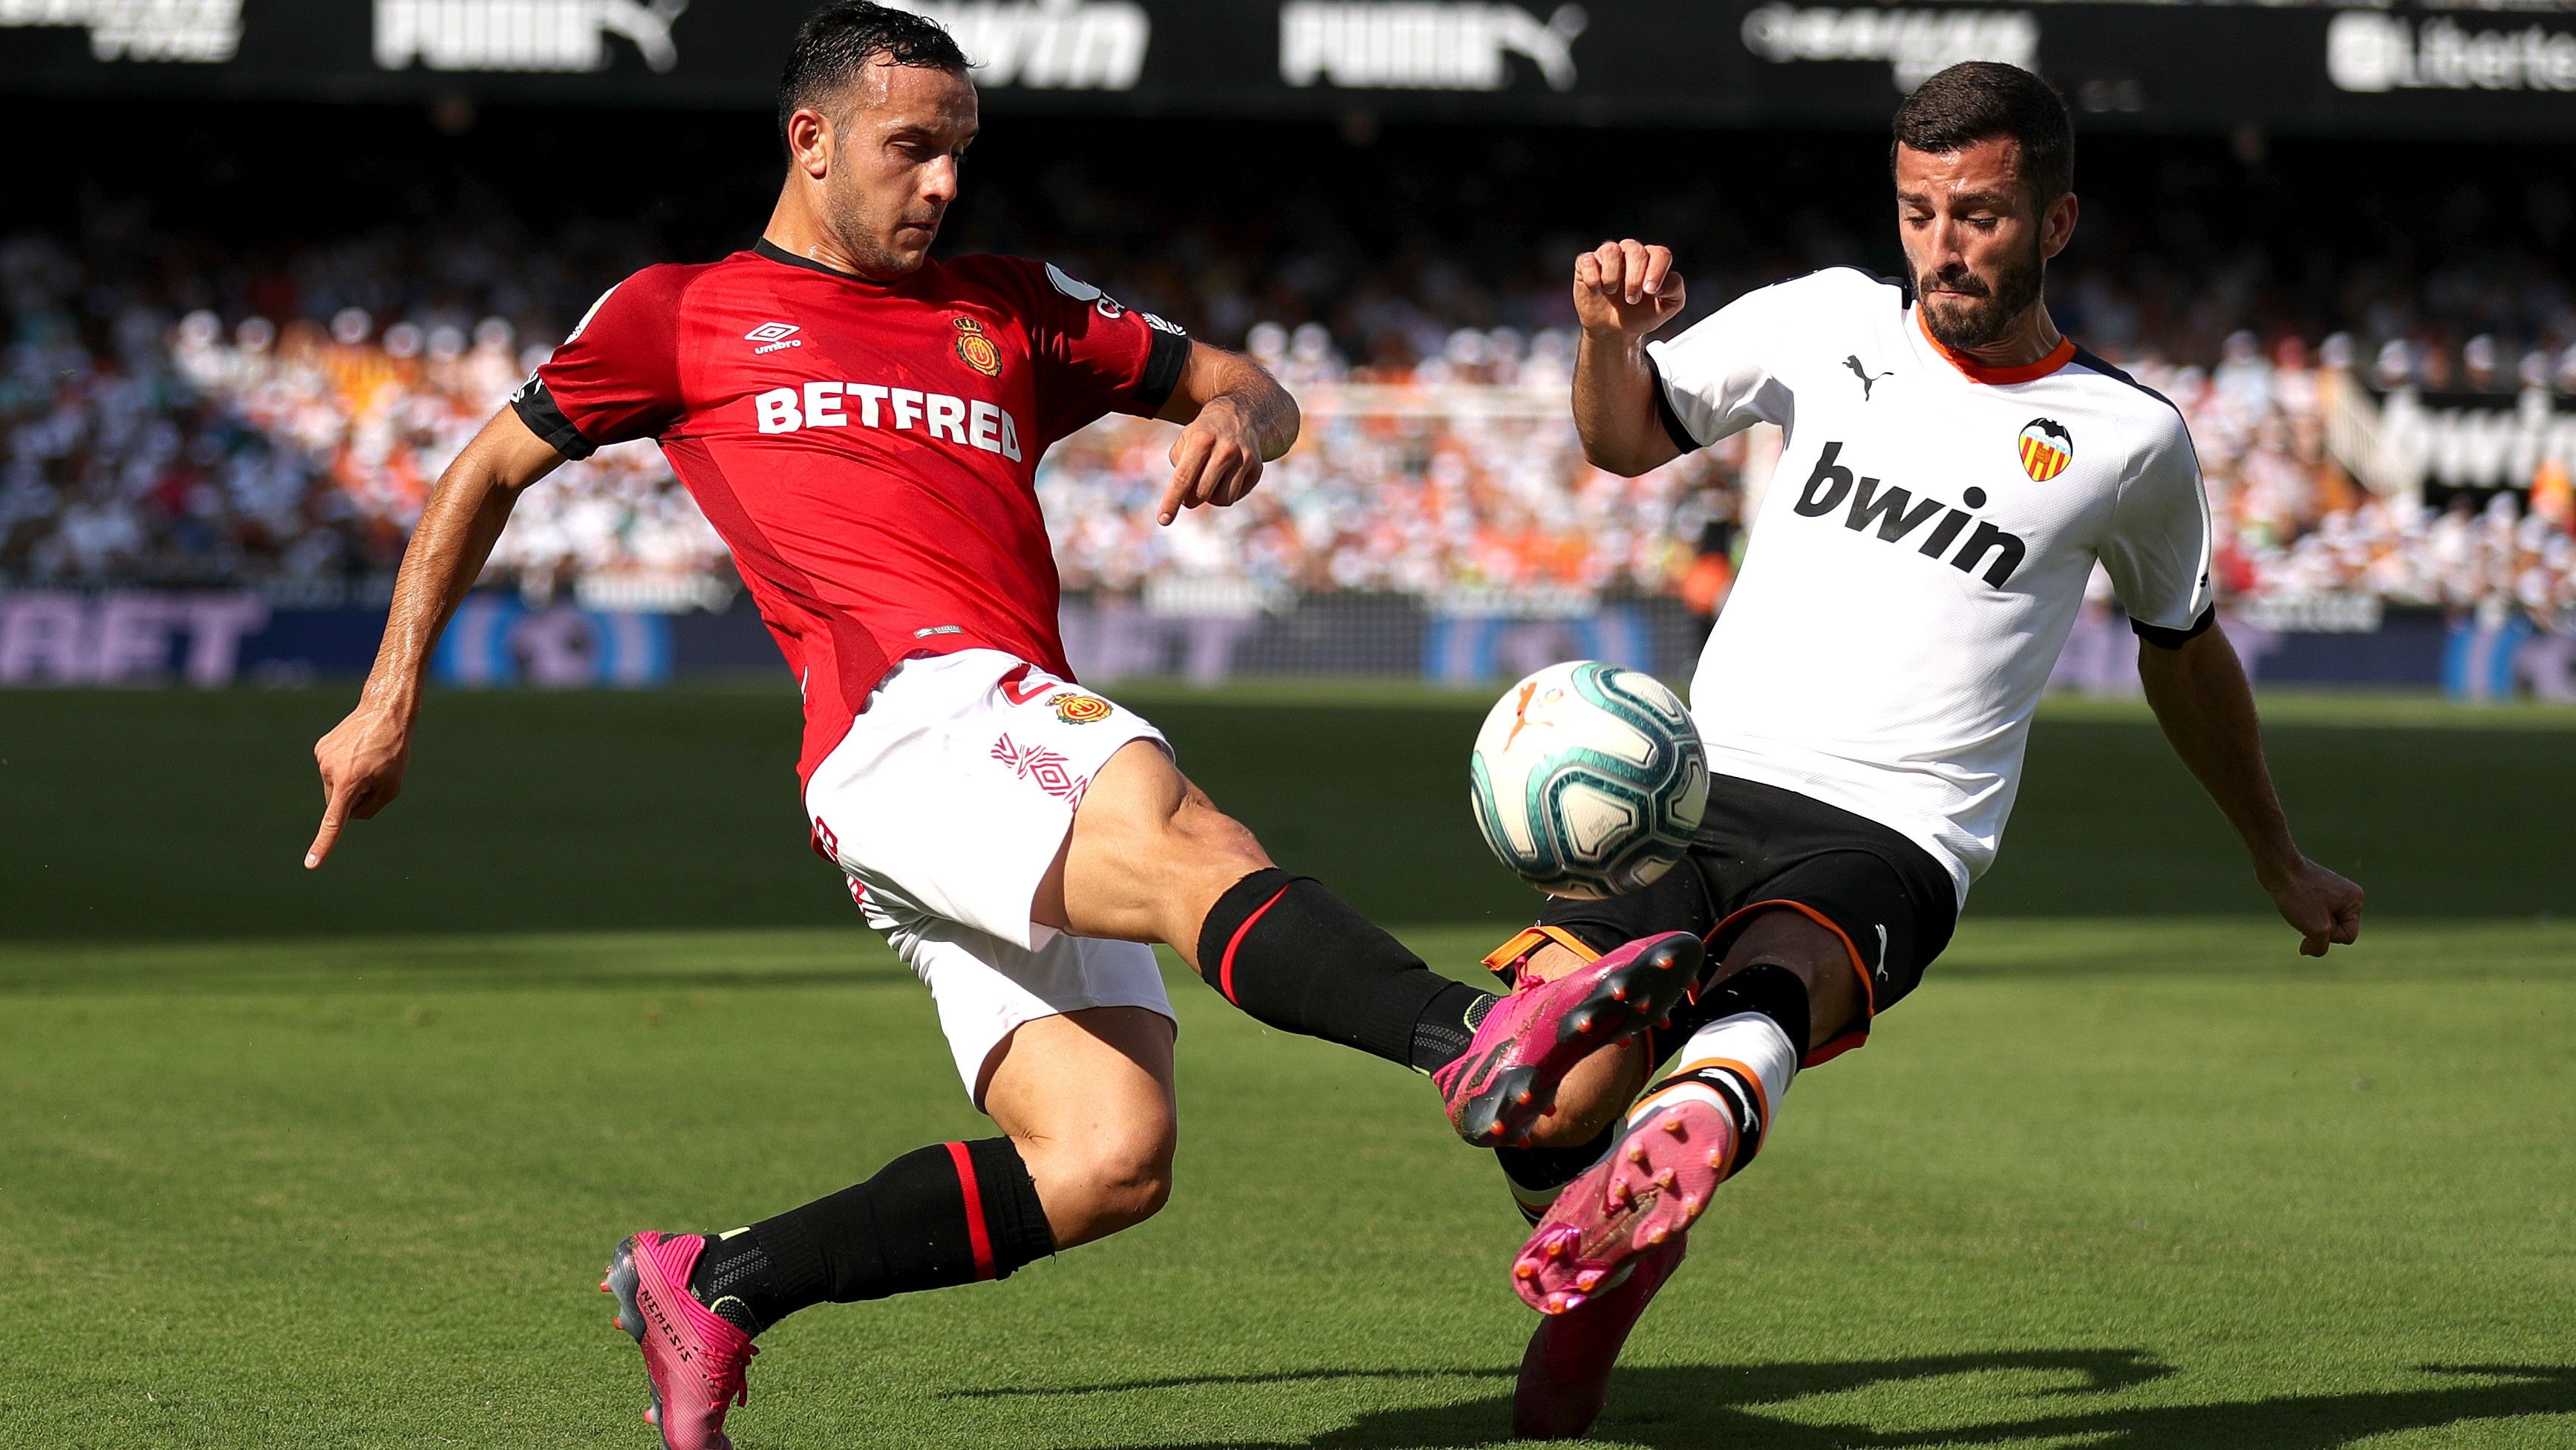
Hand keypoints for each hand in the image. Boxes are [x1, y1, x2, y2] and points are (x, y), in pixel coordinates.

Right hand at [306, 701, 414, 868]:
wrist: (384, 712)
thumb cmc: (394, 752)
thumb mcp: (392, 787)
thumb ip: (369, 809)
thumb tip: (347, 815)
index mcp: (349, 783)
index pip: (335, 822)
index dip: (324, 845)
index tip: (311, 864)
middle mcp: (329, 771)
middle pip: (338, 803)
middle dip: (352, 798)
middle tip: (373, 775)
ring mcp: (321, 758)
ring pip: (333, 786)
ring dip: (348, 780)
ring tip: (367, 759)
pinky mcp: (319, 748)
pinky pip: (331, 769)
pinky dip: (343, 766)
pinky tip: (357, 751)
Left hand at [1157, 397, 1264, 525]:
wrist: (1241, 414)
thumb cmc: (1205, 433)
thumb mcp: (1185, 440)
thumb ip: (1180, 468)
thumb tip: (1186, 496)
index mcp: (1202, 440)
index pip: (1184, 478)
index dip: (1172, 501)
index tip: (1163, 520)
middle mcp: (1226, 449)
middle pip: (1201, 494)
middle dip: (1190, 498)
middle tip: (1189, 491)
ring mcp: (1244, 459)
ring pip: (1221, 500)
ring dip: (1210, 497)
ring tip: (1210, 480)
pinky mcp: (1257, 468)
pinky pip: (1235, 496)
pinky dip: (1226, 493)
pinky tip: (1225, 477)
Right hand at [1573, 240, 1684, 338]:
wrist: (1615, 331)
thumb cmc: (1641, 314)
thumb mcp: (1667, 307)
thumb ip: (1675, 289)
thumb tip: (1662, 281)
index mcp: (1652, 260)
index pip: (1660, 254)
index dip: (1656, 272)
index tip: (1650, 292)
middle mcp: (1630, 253)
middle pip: (1636, 251)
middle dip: (1634, 279)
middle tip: (1632, 299)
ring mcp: (1607, 257)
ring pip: (1610, 249)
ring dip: (1612, 277)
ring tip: (1612, 292)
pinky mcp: (1587, 265)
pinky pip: (1587, 261)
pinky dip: (1592, 279)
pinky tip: (1597, 291)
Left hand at [2264, 856, 2363, 956]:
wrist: (2277, 867)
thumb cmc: (2298, 894)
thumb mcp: (2315, 928)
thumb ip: (2320, 947)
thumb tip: (2308, 949)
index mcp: (2355, 901)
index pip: (2348, 937)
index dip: (2329, 936)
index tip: (2313, 921)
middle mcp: (2347, 895)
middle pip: (2335, 931)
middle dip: (2317, 929)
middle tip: (2303, 911)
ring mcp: (2331, 893)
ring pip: (2321, 924)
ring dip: (2307, 923)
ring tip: (2297, 906)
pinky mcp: (2314, 891)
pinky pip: (2311, 914)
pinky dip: (2300, 915)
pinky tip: (2292, 904)